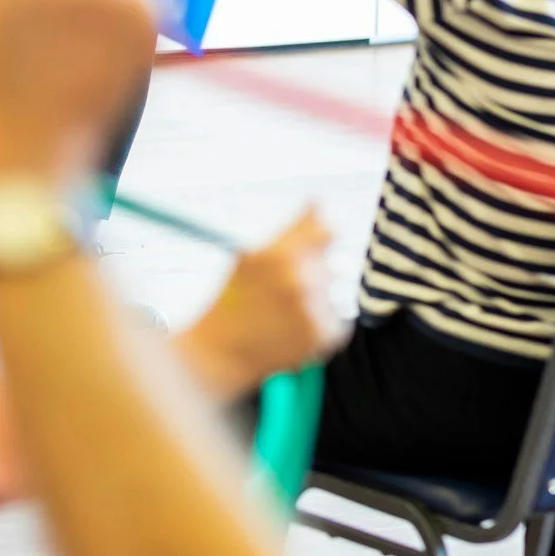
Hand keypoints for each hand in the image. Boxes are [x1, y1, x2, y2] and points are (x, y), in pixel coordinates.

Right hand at [175, 209, 342, 395]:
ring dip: (314, 299)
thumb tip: (320, 200)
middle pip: (330, 263)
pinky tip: (289, 331)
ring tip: (280, 314)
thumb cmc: (231, 301)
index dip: (319, 235)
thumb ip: (291, 230)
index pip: (327, 229)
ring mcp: (313, 311)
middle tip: (279, 292)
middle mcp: (299, 280)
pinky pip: (336, 320)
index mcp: (278, 254)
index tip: (309, 244)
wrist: (218, 355)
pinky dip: (318, 324)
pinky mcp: (324, 337)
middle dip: (311, 272)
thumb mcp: (250, 258)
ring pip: (331, 291)